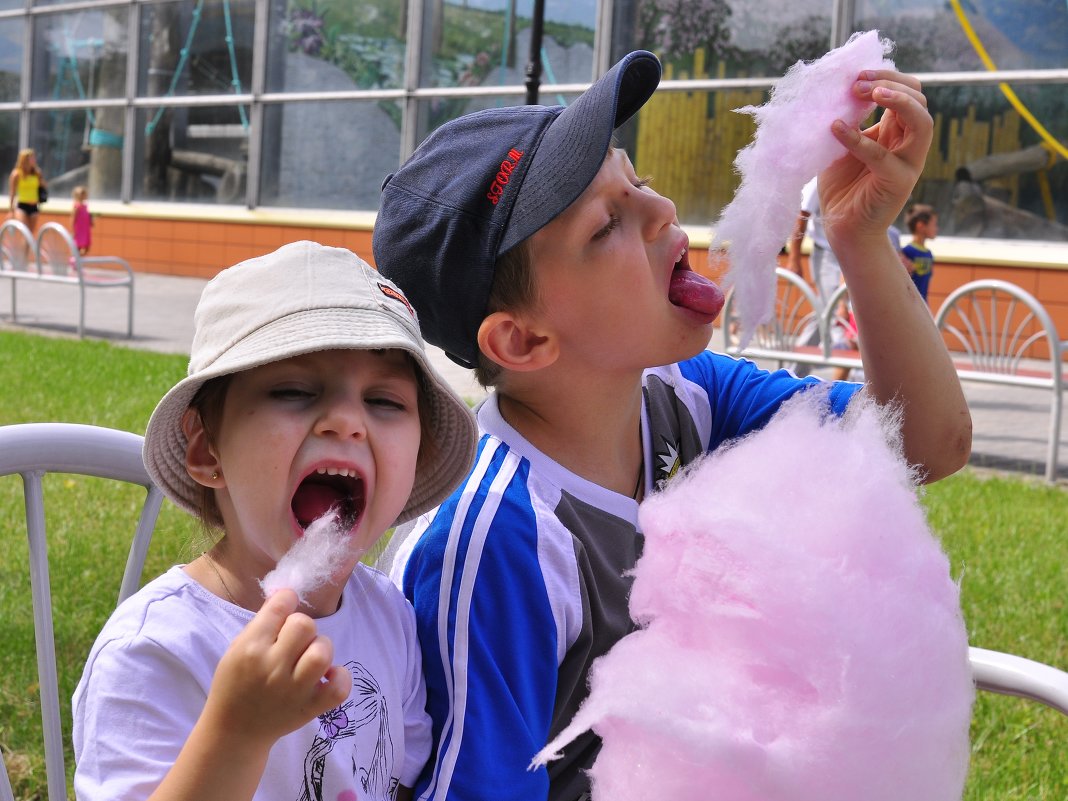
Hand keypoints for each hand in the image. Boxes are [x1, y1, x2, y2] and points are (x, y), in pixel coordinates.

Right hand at [200, 589, 350, 747]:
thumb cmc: (236, 683)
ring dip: (320, 649)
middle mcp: (273, 667)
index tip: (285, 610)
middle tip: (294, 642)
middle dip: (302, 627)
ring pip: (323, 652)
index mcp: (251, 648)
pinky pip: (340, 688)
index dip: (287, 601)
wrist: (235, 731)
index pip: (281, 605)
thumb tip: (288, 596)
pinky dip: (340, 677)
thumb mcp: (237, 648)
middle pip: (305, 624)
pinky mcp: (310, 708)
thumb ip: (263, 624)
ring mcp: (294, 690)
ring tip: (309, 658)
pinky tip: (327, 676)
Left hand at [818, 71, 931, 242]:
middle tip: (856, 83)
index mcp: (897, 131)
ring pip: (922, 121)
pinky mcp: (897, 183)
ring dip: (898, 101)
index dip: (886, 77)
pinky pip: (882, 156)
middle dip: (890, 83)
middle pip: (919, 99)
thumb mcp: (841, 146)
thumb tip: (838, 92)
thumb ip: (847, 121)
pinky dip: (857, 139)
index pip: (907, 91)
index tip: (855, 75)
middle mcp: (908, 144)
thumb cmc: (842, 188)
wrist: (843, 229)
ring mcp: (908, 164)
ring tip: (868, 93)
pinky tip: (835, 129)